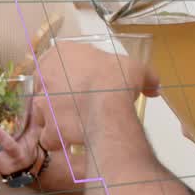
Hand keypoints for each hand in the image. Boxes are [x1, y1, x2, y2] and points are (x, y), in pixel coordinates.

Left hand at [35, 41, 159, 146]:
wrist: (107, 105)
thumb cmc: (117, 78)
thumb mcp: (137, 68)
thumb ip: (144, 76)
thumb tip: (154, 87)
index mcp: (61, 53)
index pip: (58, 61)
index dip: (70, 73)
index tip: (82, 83)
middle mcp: (44, 74)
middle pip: (47, 86)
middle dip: (60, 96)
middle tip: (79, 104)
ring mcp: (41, 100)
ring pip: (43, 111)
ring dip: (56, 118)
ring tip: (75, 124)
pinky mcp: (45, 124)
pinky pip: (48, 135)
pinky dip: (58, 140)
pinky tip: (71, 142)